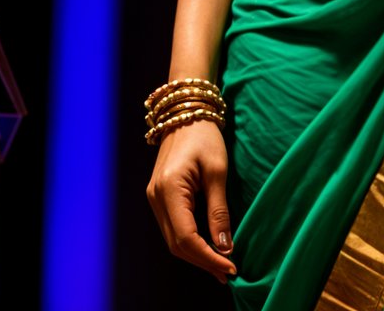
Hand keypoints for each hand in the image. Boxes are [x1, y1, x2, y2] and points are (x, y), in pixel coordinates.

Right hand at [146, 120, 236, 284]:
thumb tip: (225, 247)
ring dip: (196, 255)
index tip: (230, 268)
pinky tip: (208, 246)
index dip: (208, 257)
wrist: (186, 110)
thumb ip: (219, 210)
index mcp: (169, 189)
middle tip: (228, 273)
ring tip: (221, 265)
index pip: (186, 237)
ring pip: (173, 239)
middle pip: (176, 244)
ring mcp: (154, 197)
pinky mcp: (159, 196)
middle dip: (203, 261)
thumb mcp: (217, 171)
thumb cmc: (205, 135)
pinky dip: (190, 241)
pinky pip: (172, 227)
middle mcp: (155, 197)